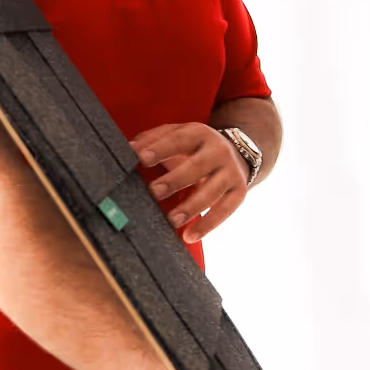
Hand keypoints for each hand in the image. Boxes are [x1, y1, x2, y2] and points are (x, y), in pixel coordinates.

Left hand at [131, 122, 250, 242]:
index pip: (179, 139)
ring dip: (191, 207)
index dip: (160, 148)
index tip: (141, 159)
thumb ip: (154, 139)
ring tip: (171, 220)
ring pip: (213, 190)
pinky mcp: (239, 191)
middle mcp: (218, 151)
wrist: (241, 151)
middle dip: (176, 179)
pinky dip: (208, 225)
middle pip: (198, 166)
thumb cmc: (196, 147)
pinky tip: (189, 236)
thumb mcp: (179, 135)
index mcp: (199, 133)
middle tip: (154, 192)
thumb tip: (128, 149)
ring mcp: (231, 172)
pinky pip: (225, 210)